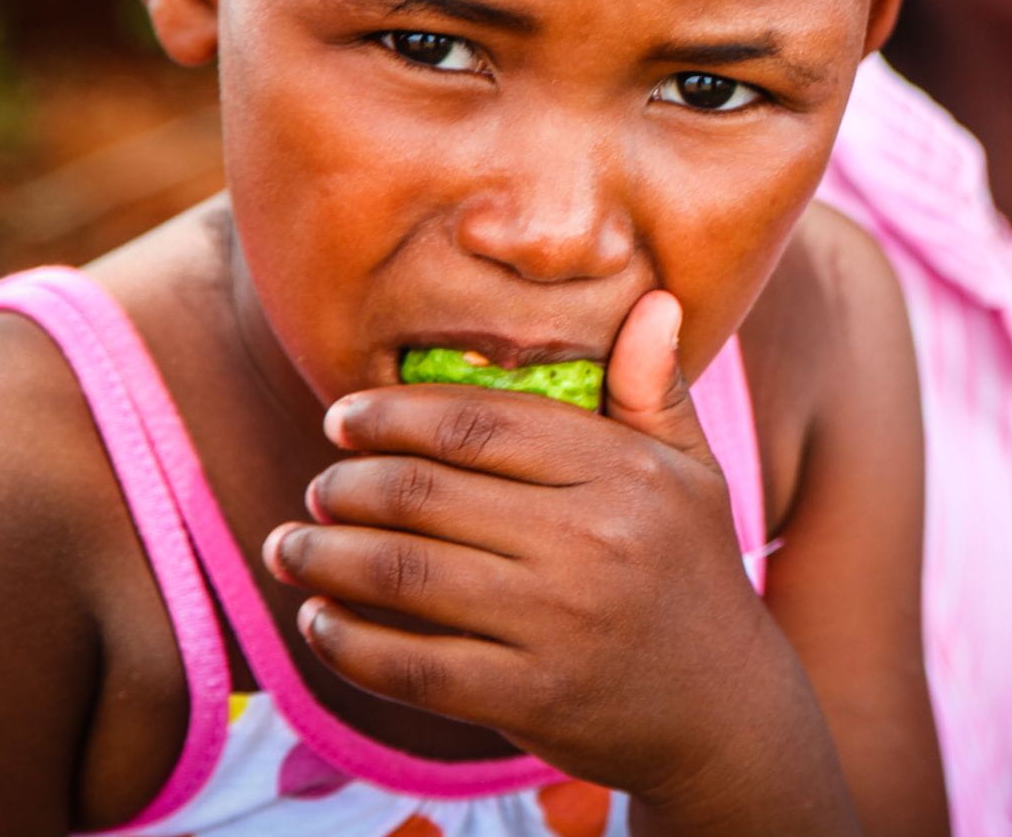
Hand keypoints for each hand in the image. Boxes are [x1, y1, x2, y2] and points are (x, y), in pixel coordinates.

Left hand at [263, 294, 845, 821]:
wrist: (722, 712)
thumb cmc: (692, 572)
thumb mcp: (693, 473)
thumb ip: (655, 390)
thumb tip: (651, 299)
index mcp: (625, 473)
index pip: (480, 422)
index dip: (394, 413)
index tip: (343, 418)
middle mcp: (592, 541)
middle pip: (425, 495)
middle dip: (346, 486)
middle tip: (318, 487)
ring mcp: (558, 624)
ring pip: (403, 576)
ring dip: (323, 558)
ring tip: (290, 546)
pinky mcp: (528, 698)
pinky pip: (409, 666)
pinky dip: (345, 643)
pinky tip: (317, 622)